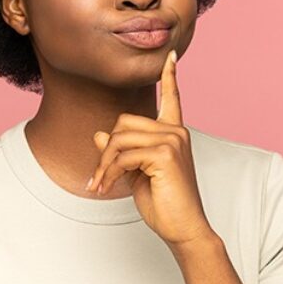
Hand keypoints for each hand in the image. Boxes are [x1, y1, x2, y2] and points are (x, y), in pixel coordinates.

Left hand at [85, 49, 213, 246]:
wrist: (183, 228)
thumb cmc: (164, 203)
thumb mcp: (136, 174)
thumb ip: (122, 152)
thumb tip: (99, 133)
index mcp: (173, 134)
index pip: (171, 98)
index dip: (168, 76)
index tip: (168, 55)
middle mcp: (176, 132)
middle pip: (123, 123)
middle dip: (106, 151)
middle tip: (100, 177)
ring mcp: (172, 140)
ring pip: (119, 140)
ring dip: (104, 165)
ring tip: (101, 185)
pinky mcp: (165, 154)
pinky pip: (123, 156)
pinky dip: (110, 173)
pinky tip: (108, 188)